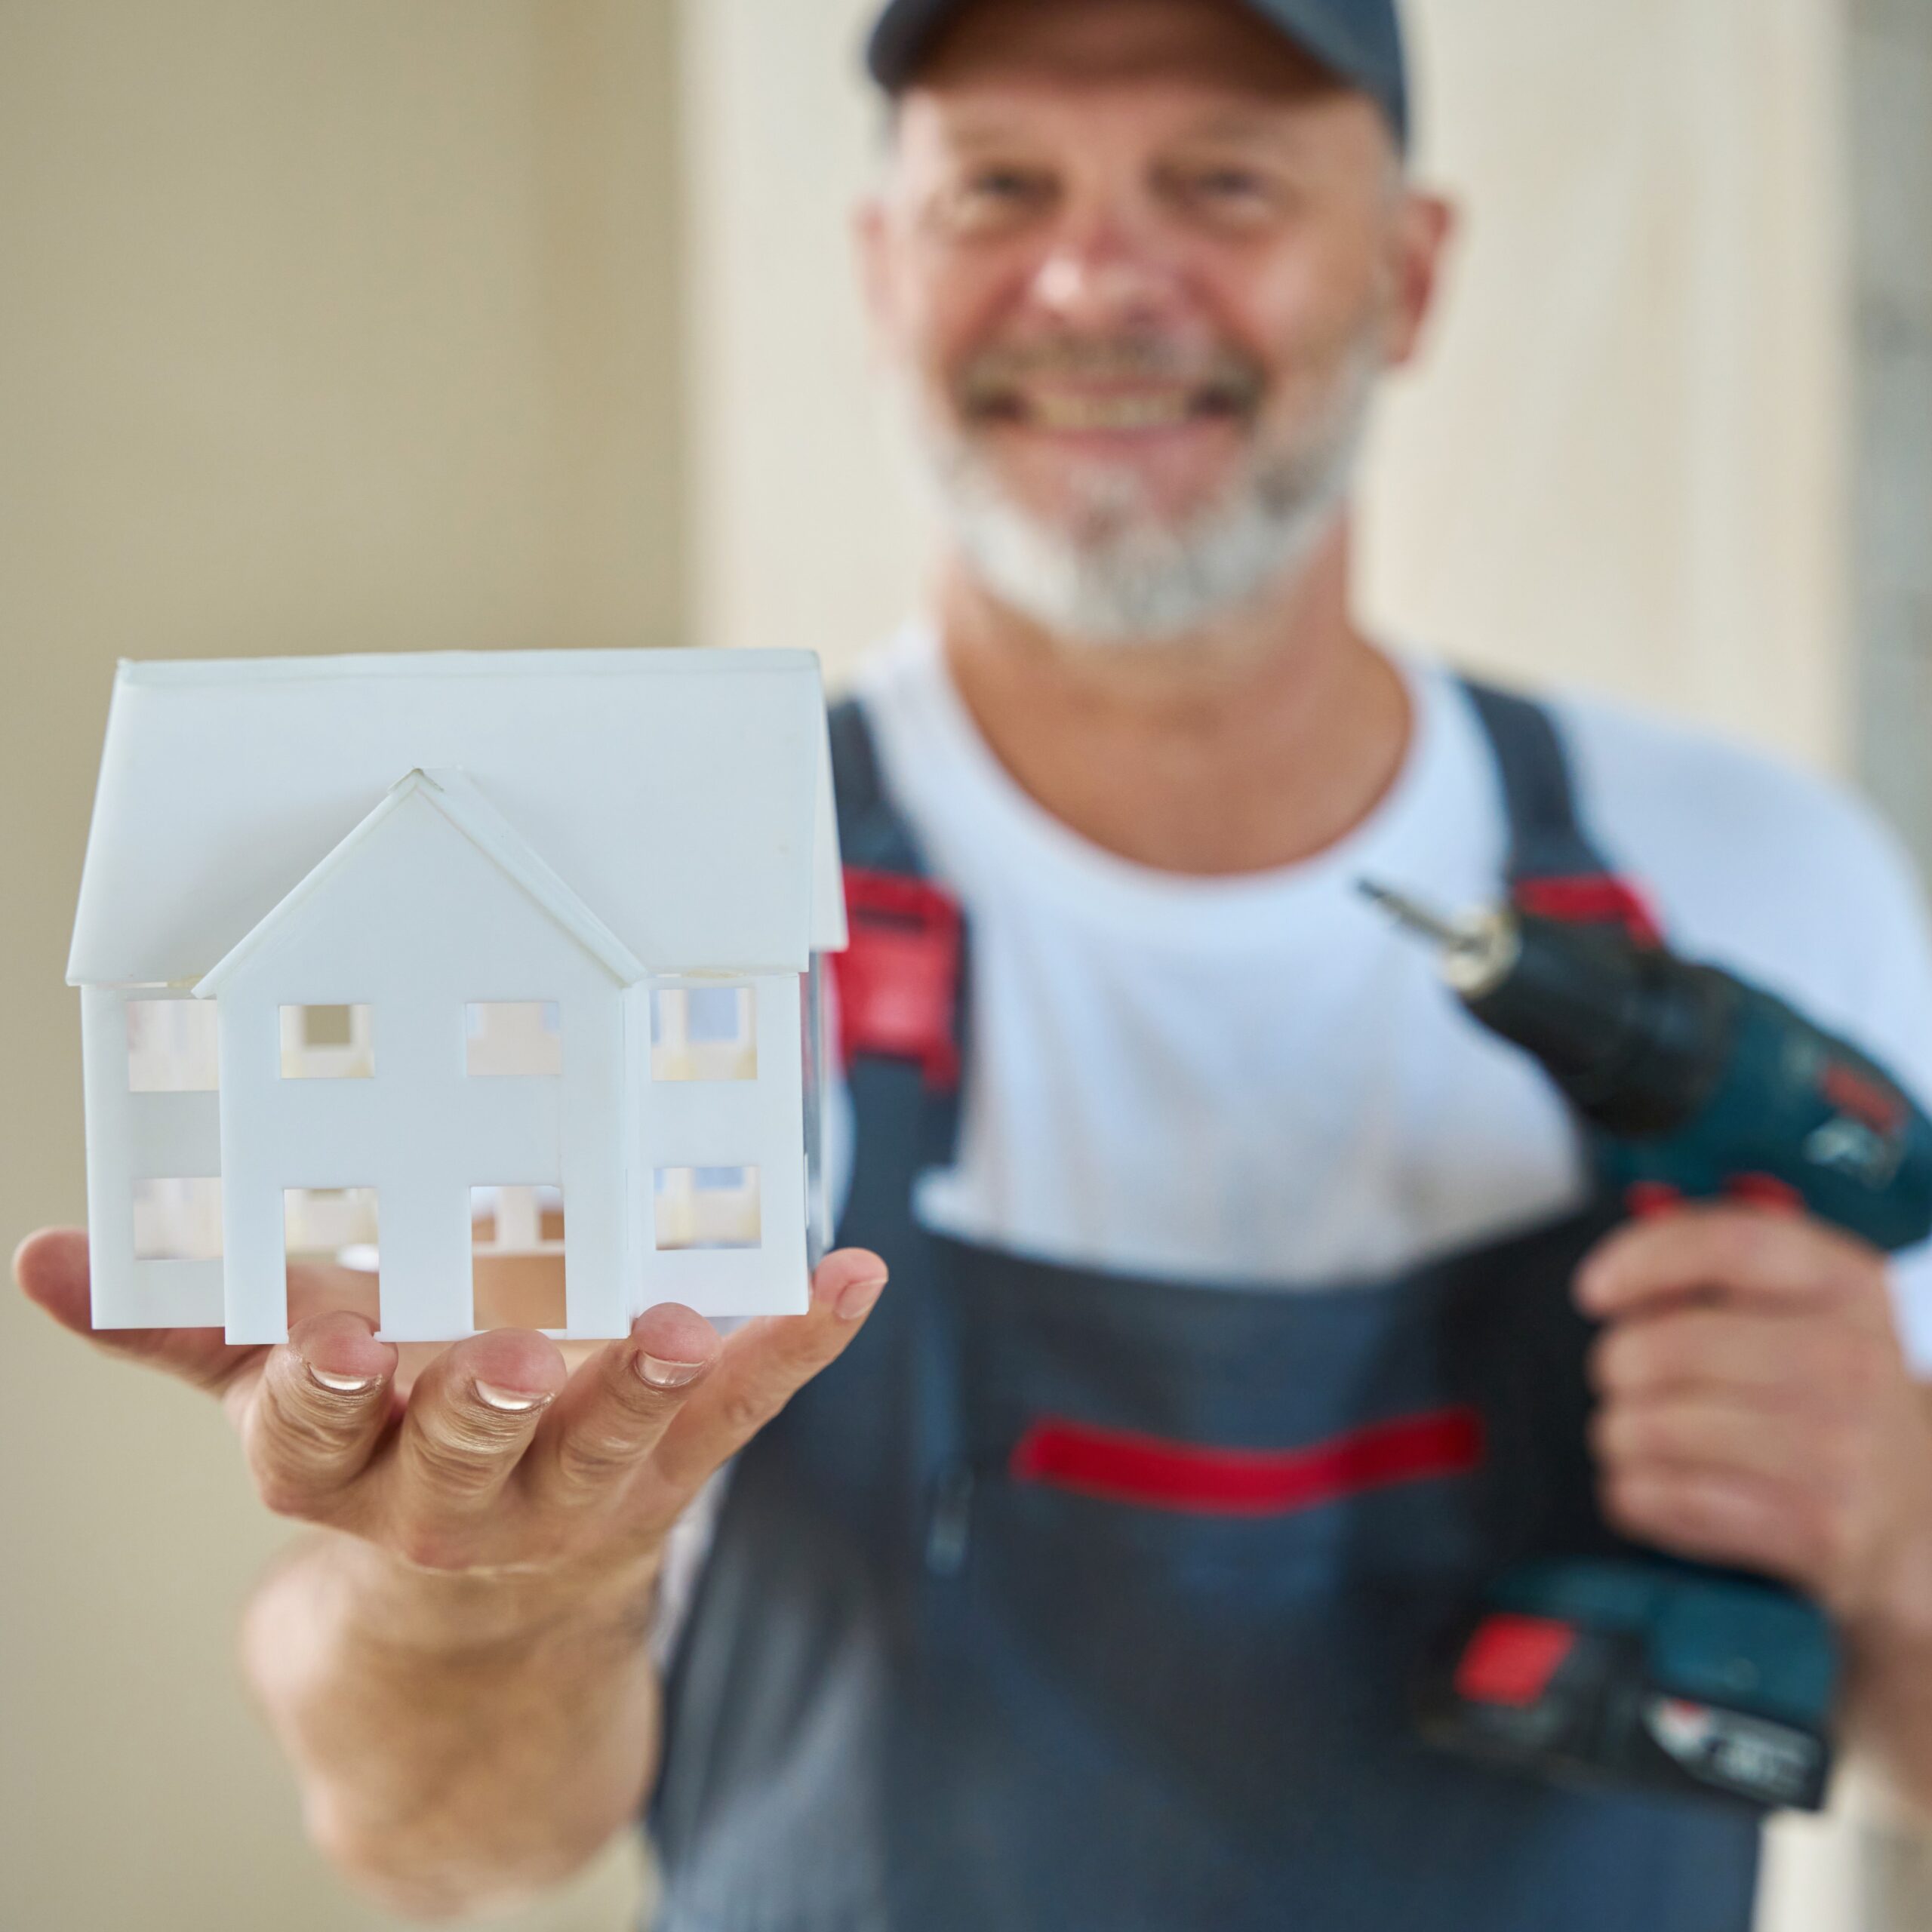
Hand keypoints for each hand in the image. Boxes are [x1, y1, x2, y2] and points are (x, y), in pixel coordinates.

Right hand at [14, 1228, 886, 1589]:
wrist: (491, 1620)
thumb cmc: (382, 1455)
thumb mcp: (282, 1405)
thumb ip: (183, 1329)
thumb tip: (45, 1255)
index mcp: (350, 1468)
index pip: (313, 1438)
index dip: (320, 1390)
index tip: (331, 1336)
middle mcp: (460, 1496)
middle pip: (462, 1454)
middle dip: (481, 1408)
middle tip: (511, 1356)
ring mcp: (578, 1490)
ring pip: (612, 1445)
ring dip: (649, 1377)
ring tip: (684, 1314)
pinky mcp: (671, 1471)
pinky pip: (740, 1411)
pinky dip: (797, 1344)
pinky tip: (849, 1278)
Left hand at [1577, 1204, 1931, 1633]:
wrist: (1927, 1515)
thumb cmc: (1843, 1400)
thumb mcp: (1815, 1312)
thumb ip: (1723, 1278)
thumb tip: (1624, 1287)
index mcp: (1851, 1289)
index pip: (1730, 1246)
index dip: (1643, 1259)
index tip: (1595, 1290)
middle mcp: (1850, 1362)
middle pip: (1668, 1346)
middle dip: (1617, 1366)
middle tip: (1625, 1378)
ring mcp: (1836, 1449)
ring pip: (1651, 1429)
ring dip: (1621, 1435)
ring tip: (1643, 1437)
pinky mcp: (1814, 1527)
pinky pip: (1665, 1500)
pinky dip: (1637, 1494)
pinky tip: (1661, 1486)